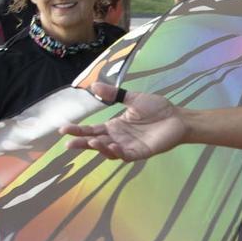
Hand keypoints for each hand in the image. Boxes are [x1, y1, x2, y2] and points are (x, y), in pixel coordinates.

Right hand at [61, 83, 189, 160]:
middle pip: (96, 142)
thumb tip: (93, 85)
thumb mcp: (133, 99)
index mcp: (114, 126)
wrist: (178, 117)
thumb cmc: (157, 109)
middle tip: (68, 144)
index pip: (92, 129)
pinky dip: (118, 152)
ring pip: (109, 151)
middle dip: (82, 143)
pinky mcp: (140, 152)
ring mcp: (128, 146)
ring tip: (91, 142)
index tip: (63, 129)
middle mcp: (118, 138)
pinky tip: (112, 146)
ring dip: (100, 148)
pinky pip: (126, 155)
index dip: (78, 130)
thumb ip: (114, 94)